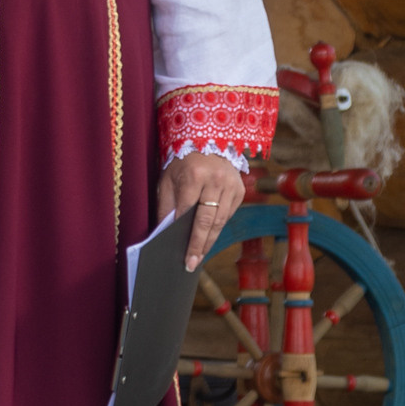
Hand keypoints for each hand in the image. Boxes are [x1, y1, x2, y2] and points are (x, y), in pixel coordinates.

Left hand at [157, 149, 244, 274]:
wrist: (207, 141)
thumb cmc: (182, 162)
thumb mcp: (167, 179)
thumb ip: (167, 205)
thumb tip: (164, 232)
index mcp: (195, 176)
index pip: (189, 213)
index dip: (186, 237)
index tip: (184, 256)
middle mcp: (217, 180)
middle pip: (208, 221)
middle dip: (200, 245)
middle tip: (192, 264)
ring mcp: (232, 185)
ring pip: (221, 221)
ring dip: (210, 241)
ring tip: (199, 256)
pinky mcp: (240, 190)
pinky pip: (228, 215)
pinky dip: (218, 227)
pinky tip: (209, 238)